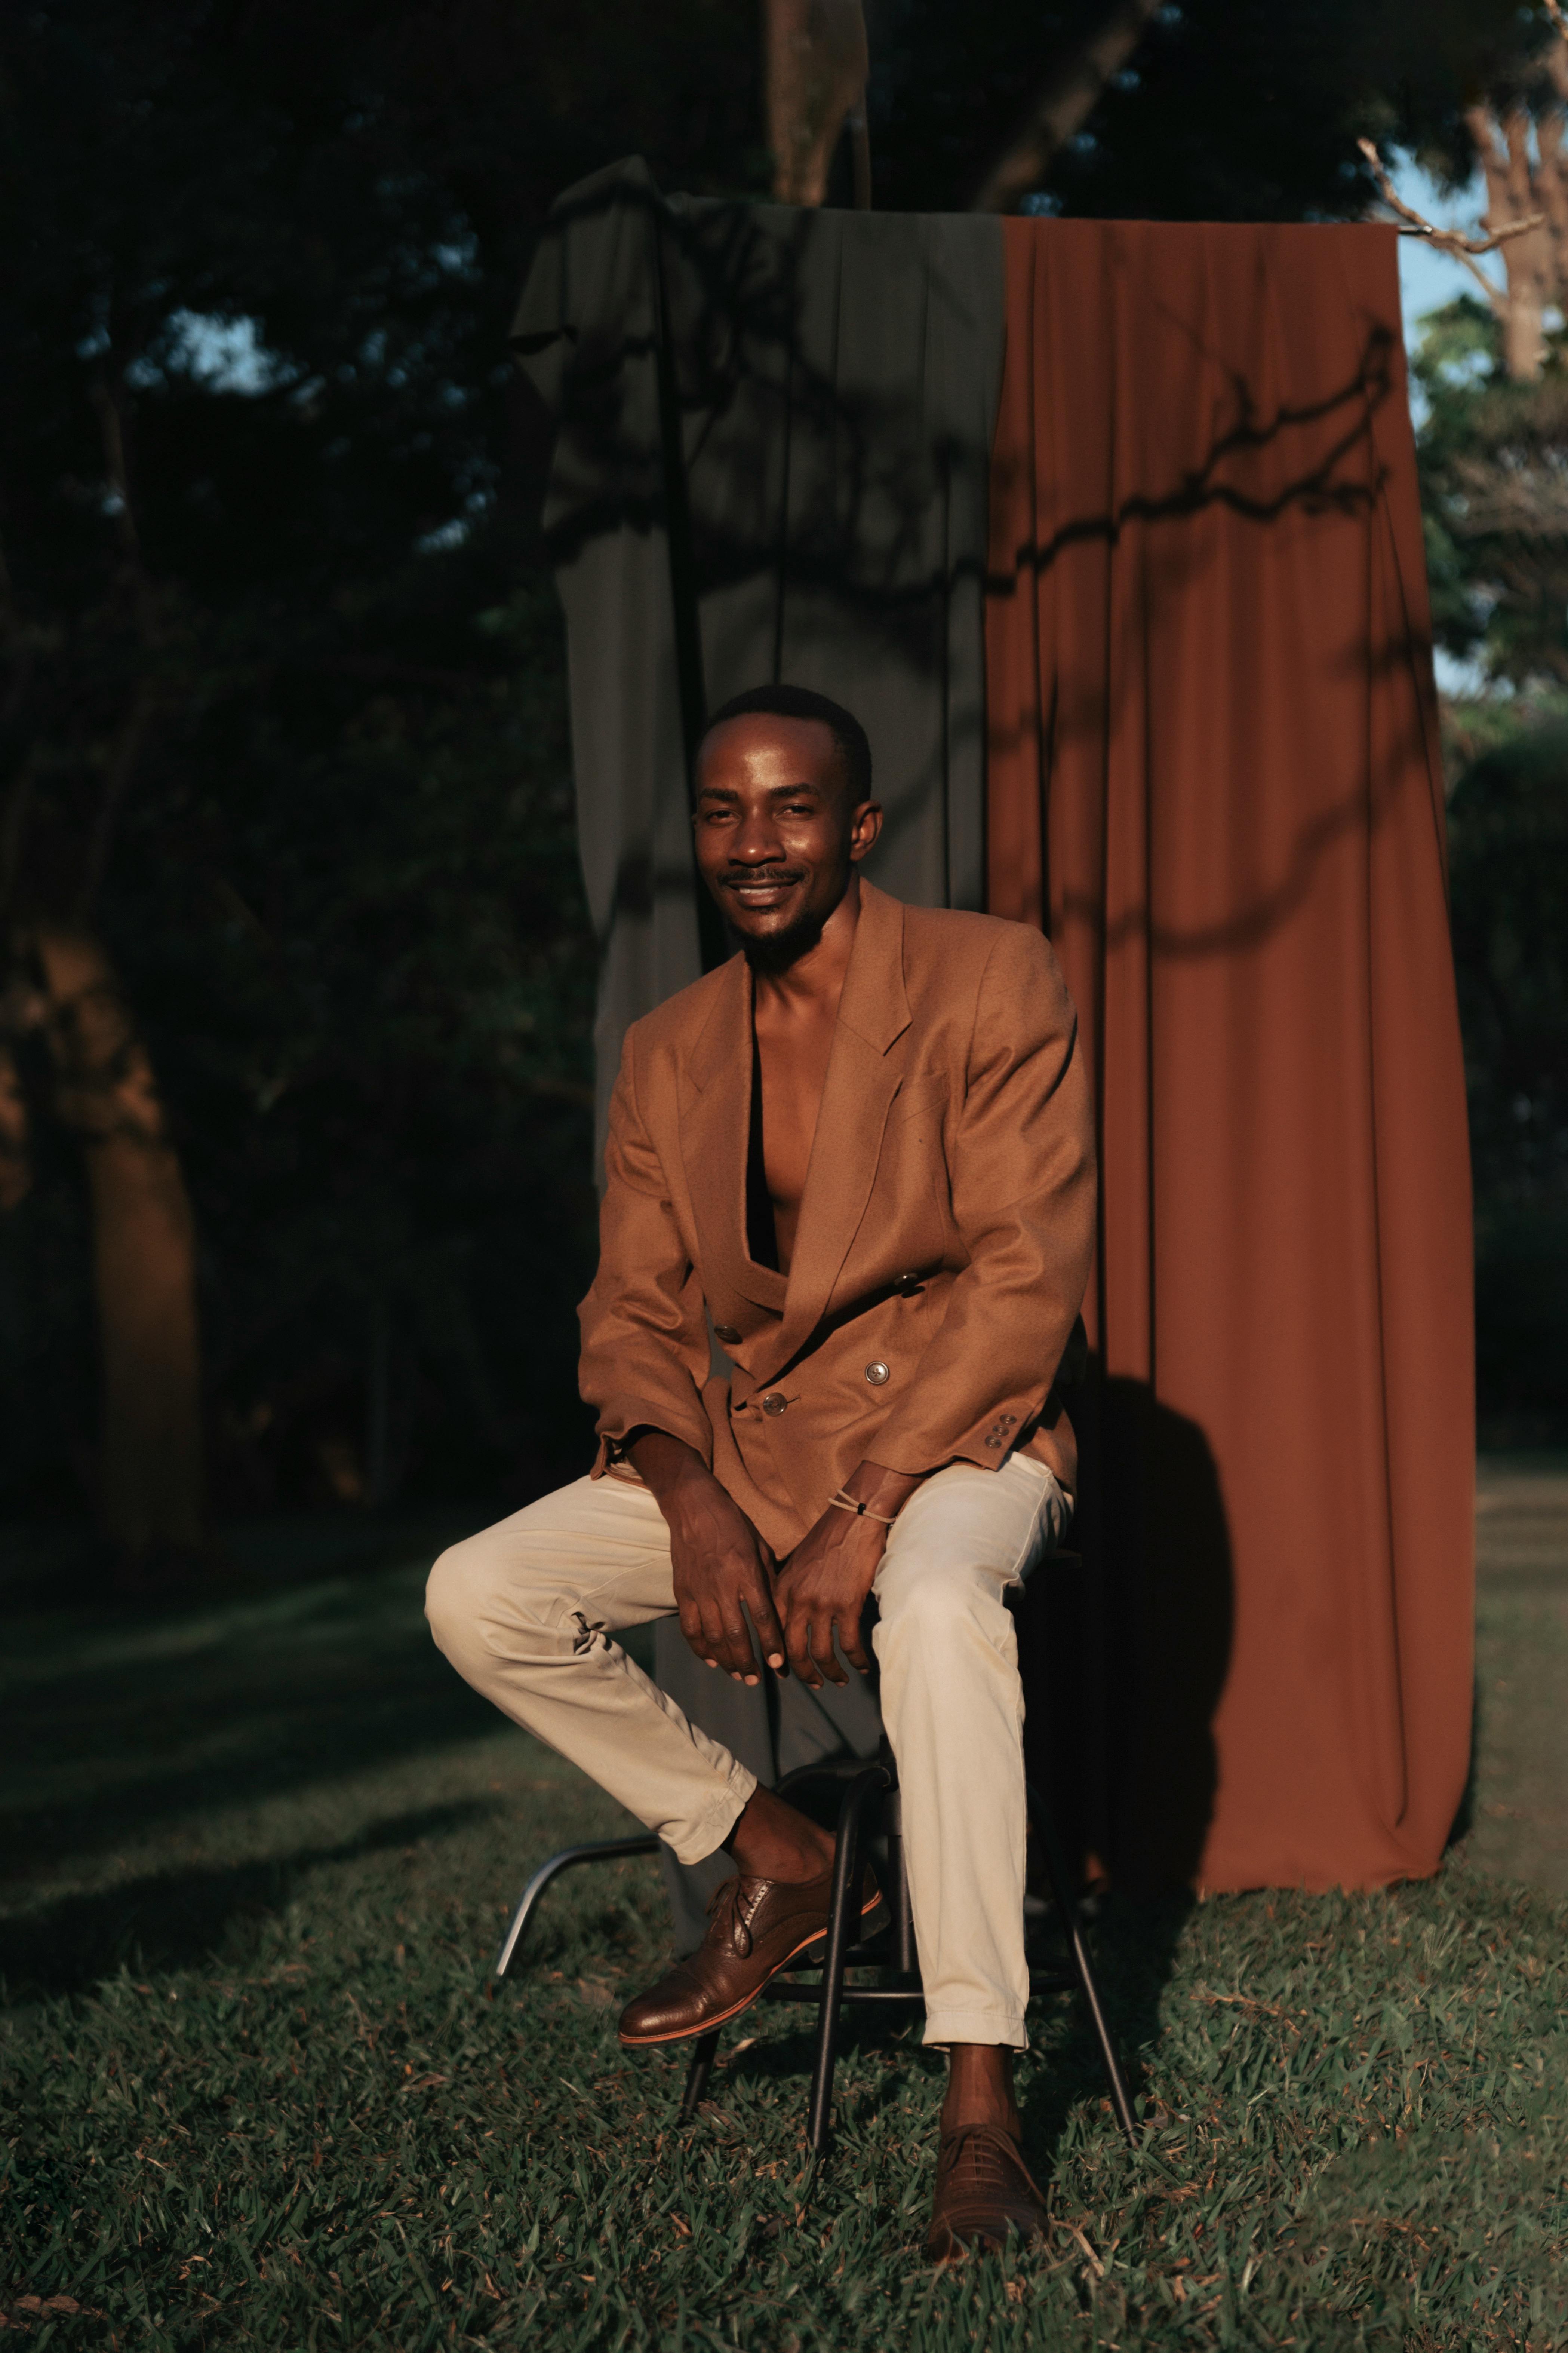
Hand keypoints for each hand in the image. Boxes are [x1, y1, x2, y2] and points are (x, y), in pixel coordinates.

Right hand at [627, 1429, 785, 1683]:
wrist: (693, 1507)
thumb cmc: (733, 1524)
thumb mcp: (760, 1547)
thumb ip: (768, 1580)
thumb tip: (779, 1611)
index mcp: (746, 1573)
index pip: (762, 1617)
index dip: (771, 1645)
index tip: (780, 1666)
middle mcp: (723, 1586)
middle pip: (735, 1635)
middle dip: (748, 1662)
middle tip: (757, 1680)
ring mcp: (700, 1591)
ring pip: (712, 1637)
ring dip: (726, 1661)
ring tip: (738, 1675)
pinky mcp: (683, 1592)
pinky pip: (689, 1628)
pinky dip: (699, 1648)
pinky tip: (710, 1660)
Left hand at [773, 1460, 924, 1687]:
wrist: (853, 1517)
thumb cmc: (827, 1537)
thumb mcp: (795, 1563)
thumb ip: (787, 1590)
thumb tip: (787, 1618)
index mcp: (781, 1590)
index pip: (772, 1634)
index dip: (777, 1659)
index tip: (783, 1672)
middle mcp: (796, 1600)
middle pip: (794, 1651)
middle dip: (804, 1674)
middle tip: (814, 1684)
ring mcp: (822, 1603)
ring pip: (822, 1654)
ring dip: (831, 1673)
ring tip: (839, 1680)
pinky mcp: (847, 1604)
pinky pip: (849, 1644)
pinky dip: (856, 1660)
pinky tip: (861, 1666)